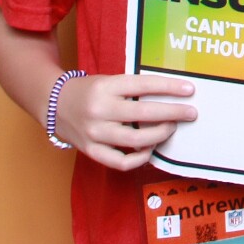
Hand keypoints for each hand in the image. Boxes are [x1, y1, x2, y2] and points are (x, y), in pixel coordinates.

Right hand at [54, 73, 195, 170]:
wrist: (54, 104)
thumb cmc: (90, 91)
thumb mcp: (110, 81)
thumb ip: (135, 89)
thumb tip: (172, 96)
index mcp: (105, 87)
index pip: (143, 85)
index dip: (170, 87)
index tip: (190, 90)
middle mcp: (99, 110)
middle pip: (143, 114)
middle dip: (173, 114)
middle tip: (190, 113)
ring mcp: (94, 132)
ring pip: (135, 140)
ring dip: (159, 135)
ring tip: (170, 128)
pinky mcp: (90, 150)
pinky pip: (120, 162)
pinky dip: (139, 159)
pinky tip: (149, 150)